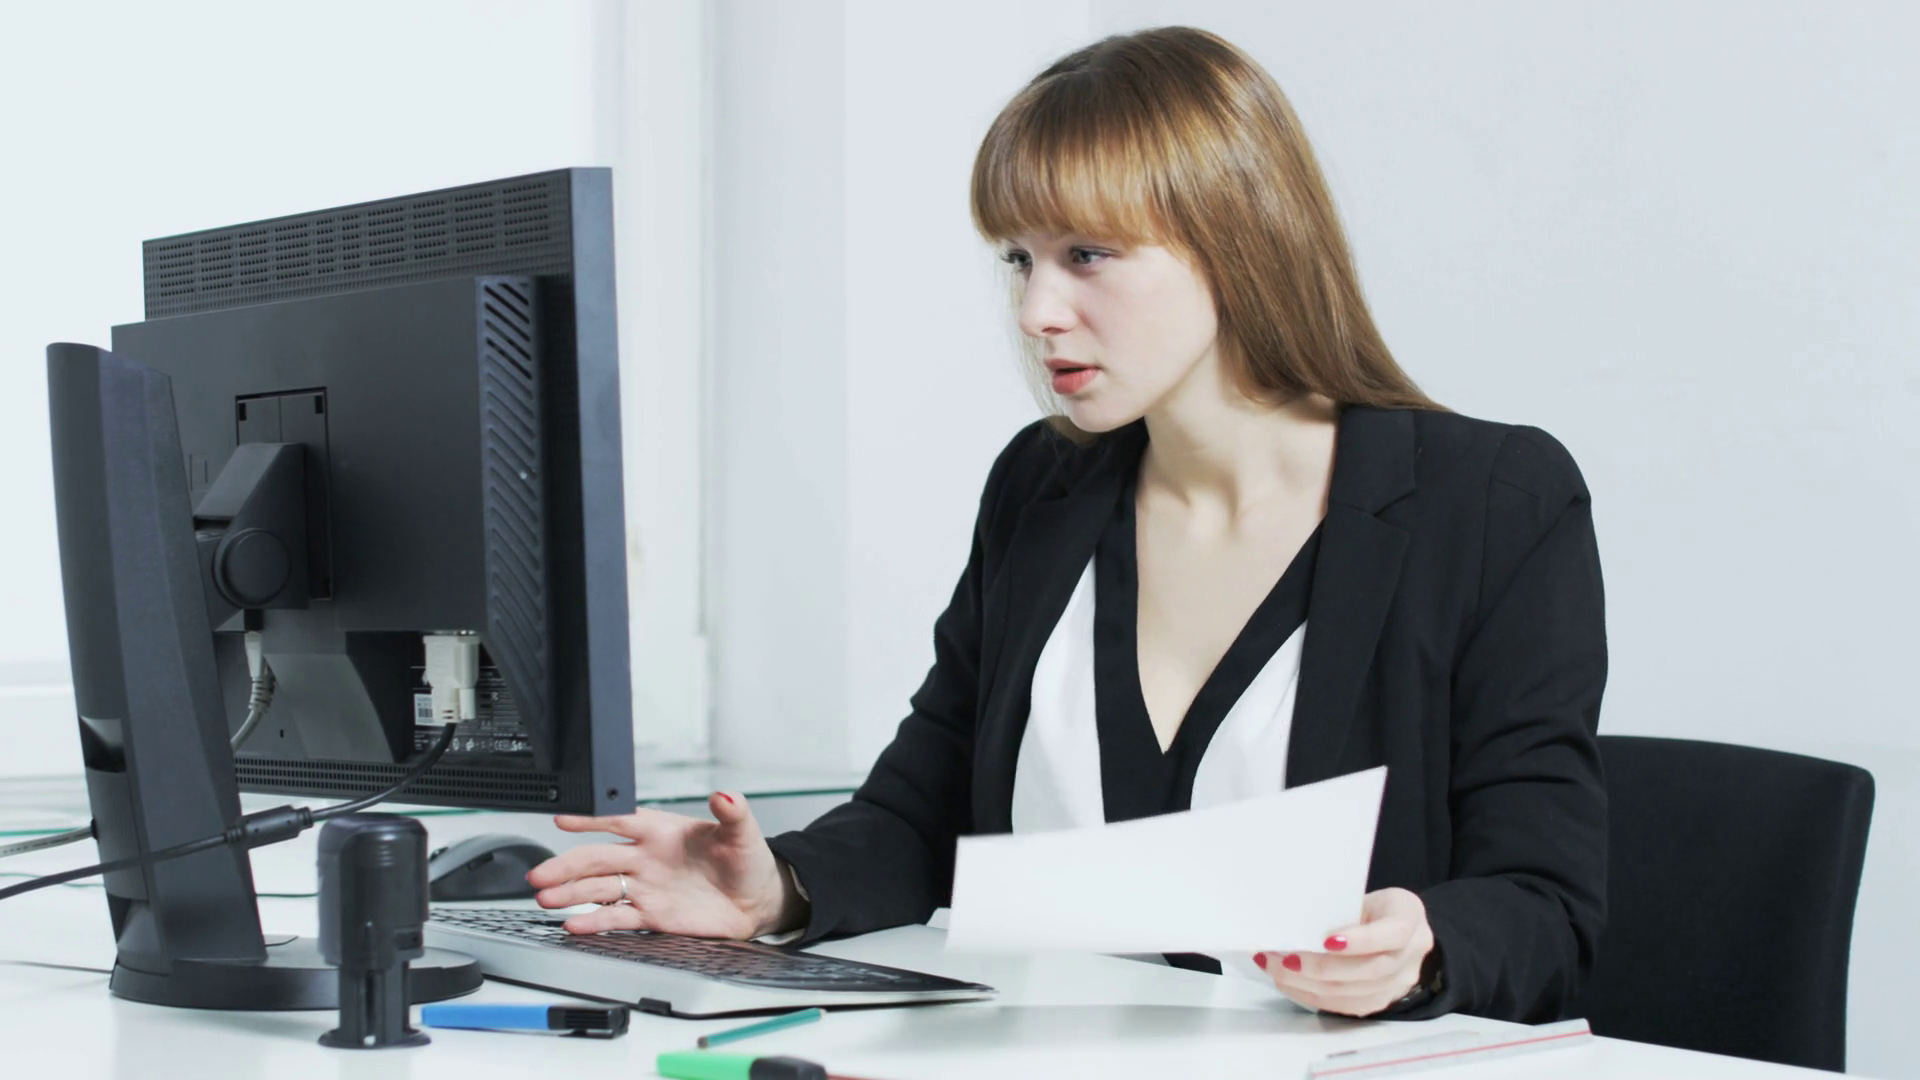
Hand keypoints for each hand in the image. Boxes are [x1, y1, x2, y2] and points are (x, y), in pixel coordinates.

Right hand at [525, 791, 804, 938]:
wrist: (755, 901)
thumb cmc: (745, 861)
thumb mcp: (743, 833)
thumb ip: (732, 813)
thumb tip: (725, 795)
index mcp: (661, 831)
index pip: (619, 821)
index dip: (591, 819)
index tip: (564, 819)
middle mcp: (645, 858)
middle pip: (597, 859)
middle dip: (566, 865)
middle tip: (540, 873)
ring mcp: (644, 887)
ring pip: (599, 889)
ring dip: (570, 894)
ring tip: (545, 899)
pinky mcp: (650, 915)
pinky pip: (616, 918)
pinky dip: (594, 922)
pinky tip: (573, 925)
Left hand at [1254, 887, 1434, 1016]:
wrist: (1398, 930)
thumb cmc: (1375, 908)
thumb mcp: (1367, 897)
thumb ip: (1341, 911)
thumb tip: (1295, 926)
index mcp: (1409, 918)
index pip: (1392, 934)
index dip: (1360, 941)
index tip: (1326, 940)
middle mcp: (1409, 956)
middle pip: (1368, 970)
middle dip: (1320, 967)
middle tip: (1283, 958)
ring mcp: (1397, 984)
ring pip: (1352, 993)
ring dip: (1307, 984)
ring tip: (1275, 969)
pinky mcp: (1379, 1002)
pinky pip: (1344, 1006)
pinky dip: (1311, 995)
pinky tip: (1288, 983)